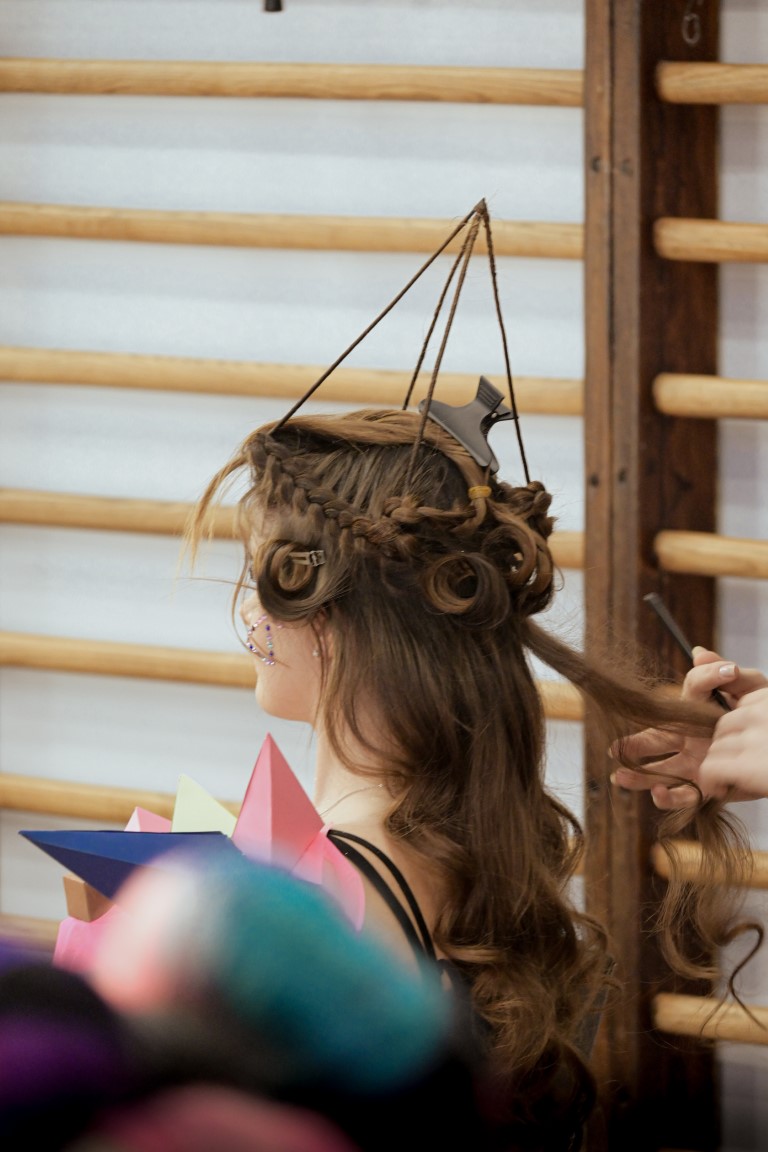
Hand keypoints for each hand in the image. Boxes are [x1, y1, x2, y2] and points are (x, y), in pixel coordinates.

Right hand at [610, 648, 767, 808]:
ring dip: (638, 776)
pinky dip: (669, 797)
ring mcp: (694, 763)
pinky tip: (657, 792)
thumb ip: (726, 675)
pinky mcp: (706, 786)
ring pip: (660, 770)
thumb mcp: (752, 692)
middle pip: (656, 739)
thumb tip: (698, 654)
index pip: (691, 691)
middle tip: (614, 748)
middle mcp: (689, 737)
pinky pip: (684, 795)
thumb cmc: (762, 718)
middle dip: (634, 745)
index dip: (706, 679)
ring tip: (620, 777)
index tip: (729, 672)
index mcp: (698, 711)